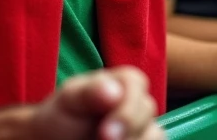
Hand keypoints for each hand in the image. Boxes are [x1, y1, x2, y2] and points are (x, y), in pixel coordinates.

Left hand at [28, 66, 161, 139]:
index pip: (136, 83)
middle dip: (127, 130)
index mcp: (122, 81)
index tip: (106, 133)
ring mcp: (142, 125)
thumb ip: (90, 92)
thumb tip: (114, 90)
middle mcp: (137, 102)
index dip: (126, 110)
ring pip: (155, 134)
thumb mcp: (69, 101)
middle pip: (147, 110)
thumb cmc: (62, 118)